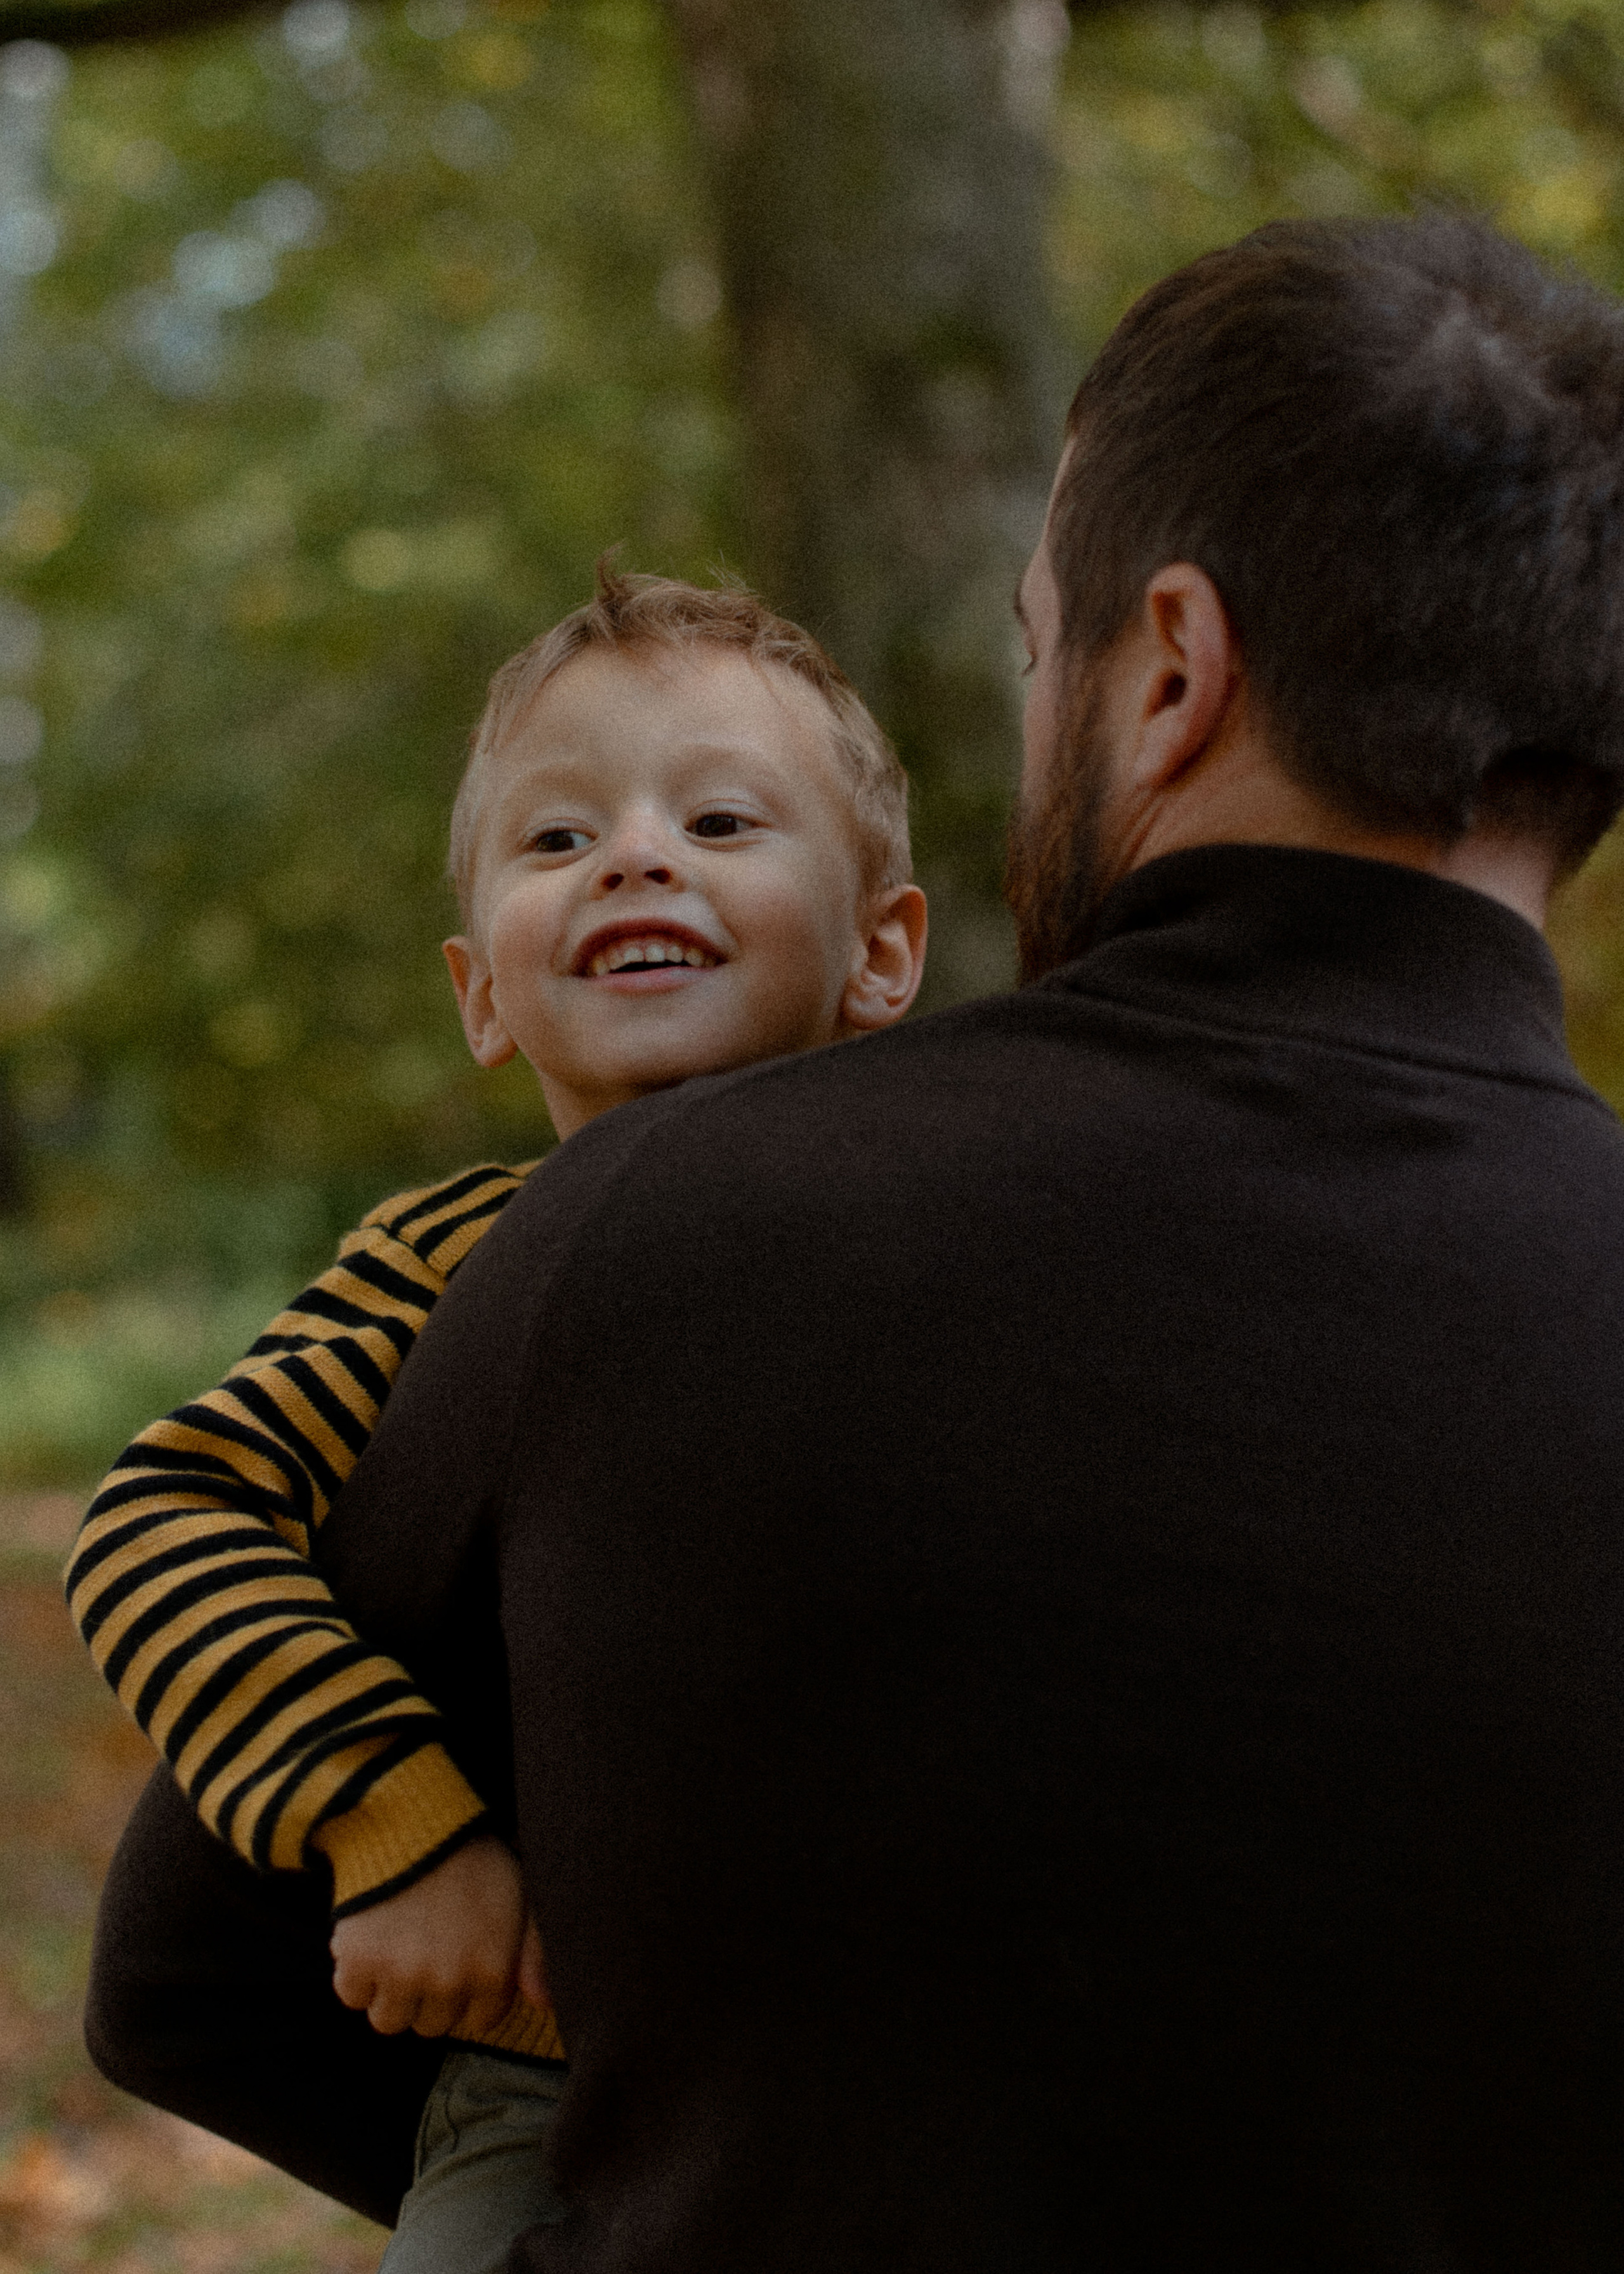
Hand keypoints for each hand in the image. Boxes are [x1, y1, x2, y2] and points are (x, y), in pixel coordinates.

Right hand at [329, 1834, 549, 2036]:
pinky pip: (351, 1996)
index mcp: (492, 1972)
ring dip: (388, 1992)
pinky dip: (355, 1974)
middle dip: (426, 1995)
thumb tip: (542, 2003)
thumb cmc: (471, 1859)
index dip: (465, 1993)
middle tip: (422, 1950)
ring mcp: (401, 1976)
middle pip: (430, 2025)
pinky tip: (370, 1937)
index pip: (478, 2021)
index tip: (455, 1963)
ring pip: (389, 2020)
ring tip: (395, 1947)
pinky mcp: (358, 1963)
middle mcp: (448, 1983)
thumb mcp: (521, 1897)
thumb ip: (536, 1953)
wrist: (413, 1820)